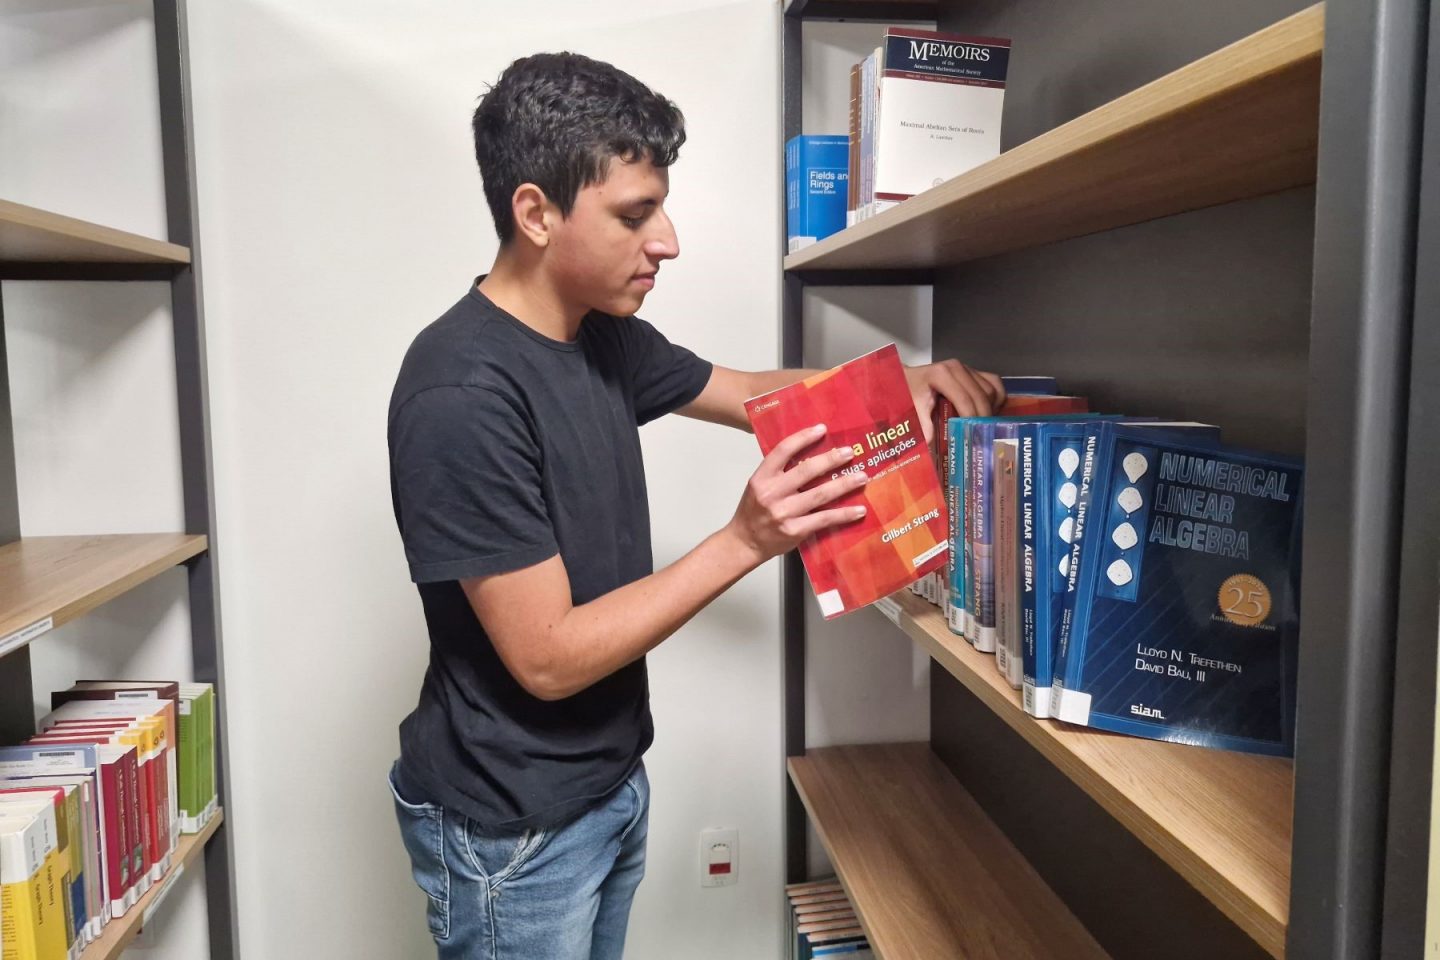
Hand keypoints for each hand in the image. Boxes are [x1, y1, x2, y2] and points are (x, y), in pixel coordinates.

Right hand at [725, 423, 869, 565]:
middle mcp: (771, 494)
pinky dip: (844, 514)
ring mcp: (784, 513)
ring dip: (844, 484)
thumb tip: (812, 454)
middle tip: (849, 452)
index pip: (783, 451)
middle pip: (806, 471)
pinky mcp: (795, 531)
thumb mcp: (759, 485)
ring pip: (820, 494)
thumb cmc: (754, 512)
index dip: (803, 438)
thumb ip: (780, 472)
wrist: (745, 542)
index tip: (821, 429)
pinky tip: (859, 510)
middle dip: (831, 460)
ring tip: (861, 477)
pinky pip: (824, 519)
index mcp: (761, 478)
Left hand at [905, 360, 1005, 441]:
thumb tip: (931, 443)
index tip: (974, 437)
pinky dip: (995, 399)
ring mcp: (967, 368)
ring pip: (991, 390)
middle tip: (981, 437)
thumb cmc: (908, 393)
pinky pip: (994, 384)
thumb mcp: (911, 409)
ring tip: (982, 426)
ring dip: (991, 410)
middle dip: (984, 418)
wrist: (907, 377)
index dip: (972, 420)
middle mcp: (958, 368)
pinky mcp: (973, 371)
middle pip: (982, 396)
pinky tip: (987, 412)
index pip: (965, 400)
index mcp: (942, 375)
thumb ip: (921, 424)